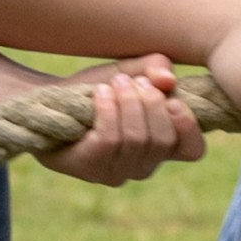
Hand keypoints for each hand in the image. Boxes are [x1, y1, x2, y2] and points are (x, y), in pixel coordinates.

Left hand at [39, 56, 205, 186]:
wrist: (48, 100)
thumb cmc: (95, 89)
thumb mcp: (129, 72)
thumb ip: (154, 68)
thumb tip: (167, 80)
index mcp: (161, 146)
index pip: (192, 151)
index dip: (189, 129)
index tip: (174, 101)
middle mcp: (143, 165)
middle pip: (163, 139)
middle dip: (151, 103)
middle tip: (133, 81)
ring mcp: (116, 172)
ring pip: (136, 139)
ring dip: (127, 102)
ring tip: (114, 82)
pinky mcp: (89, 169)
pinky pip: (109, 140)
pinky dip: (107, 110)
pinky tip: (99, 93)